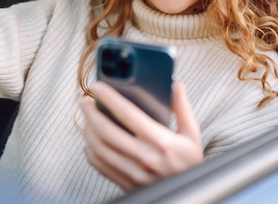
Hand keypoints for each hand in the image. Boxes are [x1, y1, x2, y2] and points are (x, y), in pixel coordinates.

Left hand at [80, 81, 202, 190]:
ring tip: (87, 118)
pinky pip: (100, 166)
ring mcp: (134, 173)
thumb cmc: (190, 164)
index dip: (109, 98)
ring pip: (99, 149)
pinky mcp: (126, 184)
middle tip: (85, 101)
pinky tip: (90, 141)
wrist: (191, 196)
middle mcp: (146, 158)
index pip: (128, 114)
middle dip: (91, 113)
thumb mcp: (192, 135)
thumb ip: (183, 109)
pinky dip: (90, 152)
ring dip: (88, 131)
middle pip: (107, 131)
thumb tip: (176, 85)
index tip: (98, 87)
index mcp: (162, 142)